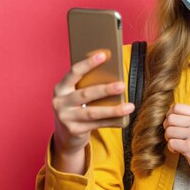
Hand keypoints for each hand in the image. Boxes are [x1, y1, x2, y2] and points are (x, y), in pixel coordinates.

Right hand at [51, 51, 133, 173]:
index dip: (88, 63)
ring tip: (130, 106)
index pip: (74, 72)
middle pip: (85, 94)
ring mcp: (65, 118)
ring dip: (113, 109)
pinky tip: (124, 118)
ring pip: (93, 113)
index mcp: (61, 87)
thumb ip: (88, 84)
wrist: (65, 134)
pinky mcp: (74, 130)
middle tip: (122, 85)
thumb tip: (113, 73)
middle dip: (105, 89)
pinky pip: (97, 124)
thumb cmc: (77, 106)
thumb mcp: (77, 93)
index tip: (103, 55)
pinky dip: (112, 121)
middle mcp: (60, 102)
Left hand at [163, 103, 189, 189]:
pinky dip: (172, 148)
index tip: (174, 125)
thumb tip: (166, 114)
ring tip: (178, 144)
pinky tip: (179, 151)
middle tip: (175, 136)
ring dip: (170, 139)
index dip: (170, 115)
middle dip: (168, 128)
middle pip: (170, 119)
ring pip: (169, 131)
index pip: (176, 107)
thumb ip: (186, 118)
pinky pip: (171, 143)